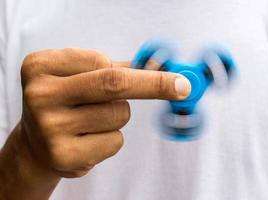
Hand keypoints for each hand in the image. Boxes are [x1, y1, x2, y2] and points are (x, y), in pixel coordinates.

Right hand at [20, 48, 190, 177]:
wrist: (36, 144)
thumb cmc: (65, 102)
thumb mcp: (79, 76)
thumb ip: (116, 69)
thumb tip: (158, 66)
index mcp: (40, 67)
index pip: (100, 61)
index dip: (137, 69)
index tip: (169, 73)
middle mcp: (41, 95)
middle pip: (113, 84)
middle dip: (155, 84)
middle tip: (182, 86)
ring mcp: (49, 127)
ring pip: (119, 114)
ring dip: (118, 115)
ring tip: (90, 119)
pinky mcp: (63, 155)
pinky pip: (115, 141)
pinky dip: (112, 138)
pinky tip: (87, 139)